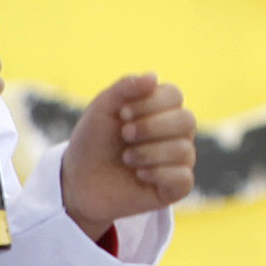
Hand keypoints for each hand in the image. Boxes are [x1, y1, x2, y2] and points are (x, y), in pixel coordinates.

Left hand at [61, 73, 197, 236]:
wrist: (78, 182)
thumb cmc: (93, 142)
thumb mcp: (102, 108)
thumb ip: (125, 87)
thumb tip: (154, 76)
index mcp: (160, 110)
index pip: (174, 96)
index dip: (151, 102)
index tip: (123, 113)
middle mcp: (174, 134)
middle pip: (186, 121)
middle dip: (152, 127)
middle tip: (125, 135)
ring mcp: (177, 161)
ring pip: (184, 149)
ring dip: (148, 152)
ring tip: (126, 158)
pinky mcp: (175, 188)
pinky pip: (183, 177)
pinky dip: (158, 173)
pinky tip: (139, 175)